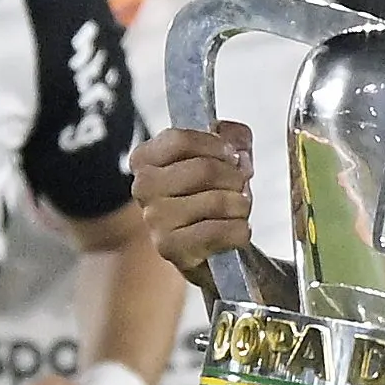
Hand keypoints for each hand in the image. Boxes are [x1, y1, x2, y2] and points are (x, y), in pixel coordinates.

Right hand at [132, 122, 254, 288]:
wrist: (214, 244)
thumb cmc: (214, 194)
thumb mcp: (225, 155)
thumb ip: (234, 136)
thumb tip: (236, 142)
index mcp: (147, 158)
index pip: (180, 140)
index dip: (216, 146)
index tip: (231, 155)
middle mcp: (143, 187)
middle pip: (204, 169)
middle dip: (235, 178)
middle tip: (240, 186)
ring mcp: (154, 219)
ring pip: (216, 200)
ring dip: (241, 205)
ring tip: (238, 209)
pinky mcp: (170, 247)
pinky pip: (218, 231)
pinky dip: (239, 230)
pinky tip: (237, 230)